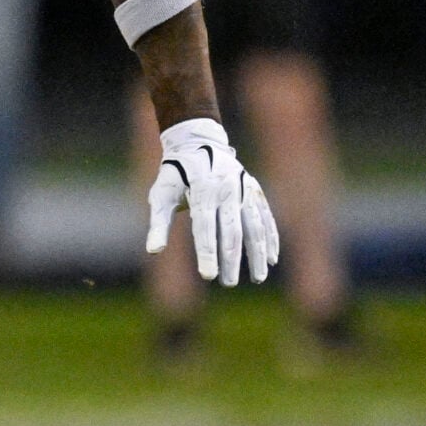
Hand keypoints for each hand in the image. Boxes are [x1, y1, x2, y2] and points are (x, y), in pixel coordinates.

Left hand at [145, 117, 278, 285]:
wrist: (198, 141)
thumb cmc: (175, 175)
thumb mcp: (161, 194)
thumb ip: (158, 223)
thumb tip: (153, 251)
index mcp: (202, 189)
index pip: (205, 226)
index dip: (207, 252)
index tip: (208, 275)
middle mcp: (227, 188)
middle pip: (232, 230)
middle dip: (231, 259)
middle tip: (228, 283)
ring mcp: (244, 188)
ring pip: (255, 225)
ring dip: (257, 254)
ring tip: (257, 279)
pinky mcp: (254, 190)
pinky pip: (266, 217)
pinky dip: (270, 238)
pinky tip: (271, 259)